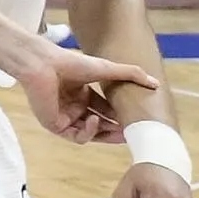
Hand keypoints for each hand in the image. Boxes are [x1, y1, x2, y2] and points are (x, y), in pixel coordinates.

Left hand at [8, 39, 159, 144]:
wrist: (43, 64)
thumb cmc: (71, 62)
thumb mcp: (107, 69)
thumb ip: (131, 75)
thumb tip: (156, 83)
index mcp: (82, 93)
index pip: (105, 110)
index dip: (119, 116)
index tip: (135, 121)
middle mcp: (74, 106)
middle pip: (99, 124)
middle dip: (115, 129)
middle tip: (132, 133)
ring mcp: (64, 116)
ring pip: (89, 133)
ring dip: (105, 134)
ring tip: (121, 132)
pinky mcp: (54, 125)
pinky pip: (76, 135)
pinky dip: (87, 131)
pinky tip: (94, 121)